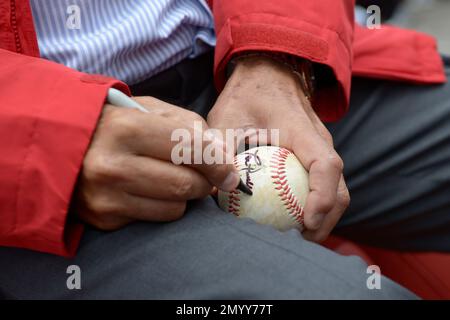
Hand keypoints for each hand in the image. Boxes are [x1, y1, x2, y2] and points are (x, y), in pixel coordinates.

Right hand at [75, 97, 239, 229]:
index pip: (191, 150)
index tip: (231, 173)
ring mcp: (106, 197)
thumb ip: (190, 128)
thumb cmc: (114, 123)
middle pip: (187, 185)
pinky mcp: (104, 217)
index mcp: (127, 129)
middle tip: (206, 175)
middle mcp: (113, 166)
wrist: (60, 145)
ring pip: (175, 208)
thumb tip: (224, 156)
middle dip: (206, 182)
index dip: (219, 163)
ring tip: (171, 177)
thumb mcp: (149, 110)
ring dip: (184, 195)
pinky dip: (162, 205)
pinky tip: (147, 188)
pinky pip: (155, 218)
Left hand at [207, 56, 349, 241]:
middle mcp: (319, 141)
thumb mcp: (225, 118)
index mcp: (302, 131)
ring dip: (324, 216)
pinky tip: (293, 217)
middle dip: (327, 220)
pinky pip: (323, 184)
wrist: (267, 74)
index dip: (322, 197)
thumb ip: (220, 151)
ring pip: (336, 189)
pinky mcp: (315, 155)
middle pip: (339, 187)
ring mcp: (321, 149)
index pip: (326, 166)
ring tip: (297, 235)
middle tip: (299, 241)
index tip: (306, 222)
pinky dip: (316, 204)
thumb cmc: (245, 96)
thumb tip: (218, 190)